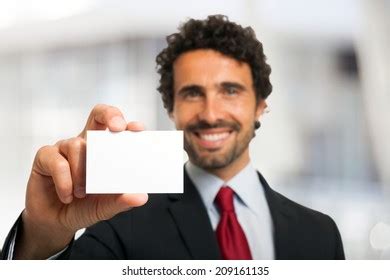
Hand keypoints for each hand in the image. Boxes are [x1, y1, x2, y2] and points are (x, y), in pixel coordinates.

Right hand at [14, 104, 147, 258]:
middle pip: (98, 115)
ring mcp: (65, 148)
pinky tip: (68, 196)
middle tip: (117, 128)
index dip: (127, 125)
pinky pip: (57, 161)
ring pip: (77, 145)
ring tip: (82, 193)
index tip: (138, 129)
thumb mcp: (106, 206)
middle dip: (109, 115)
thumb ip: (122, 200)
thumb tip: (141, 197)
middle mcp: (86, 145)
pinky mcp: (45, 157)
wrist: (56, 223)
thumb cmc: (83, 207)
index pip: (117, 130)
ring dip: (82, 171)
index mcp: (104, 152)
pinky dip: (65, 181)